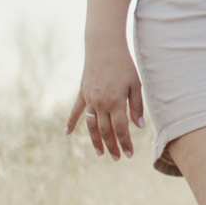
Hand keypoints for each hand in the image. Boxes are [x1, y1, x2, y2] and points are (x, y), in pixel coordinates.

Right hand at [67, 41, 145, 157]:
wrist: (104, 46)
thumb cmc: (124, 64)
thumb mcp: (135, 84)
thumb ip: (136, 106)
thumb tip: (138, 126)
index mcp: (115, 102)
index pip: (121, 129)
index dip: (125, 143)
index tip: (130, 154)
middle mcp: (100, 104)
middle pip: (106, 131)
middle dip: (112, 146)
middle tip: (118, 158)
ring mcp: (89, 99)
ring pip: (91, 125)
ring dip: (95, 140)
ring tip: (99, 153)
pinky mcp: (82, 93)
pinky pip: (76, 111)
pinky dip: (71, 122)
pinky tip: (67, 134)